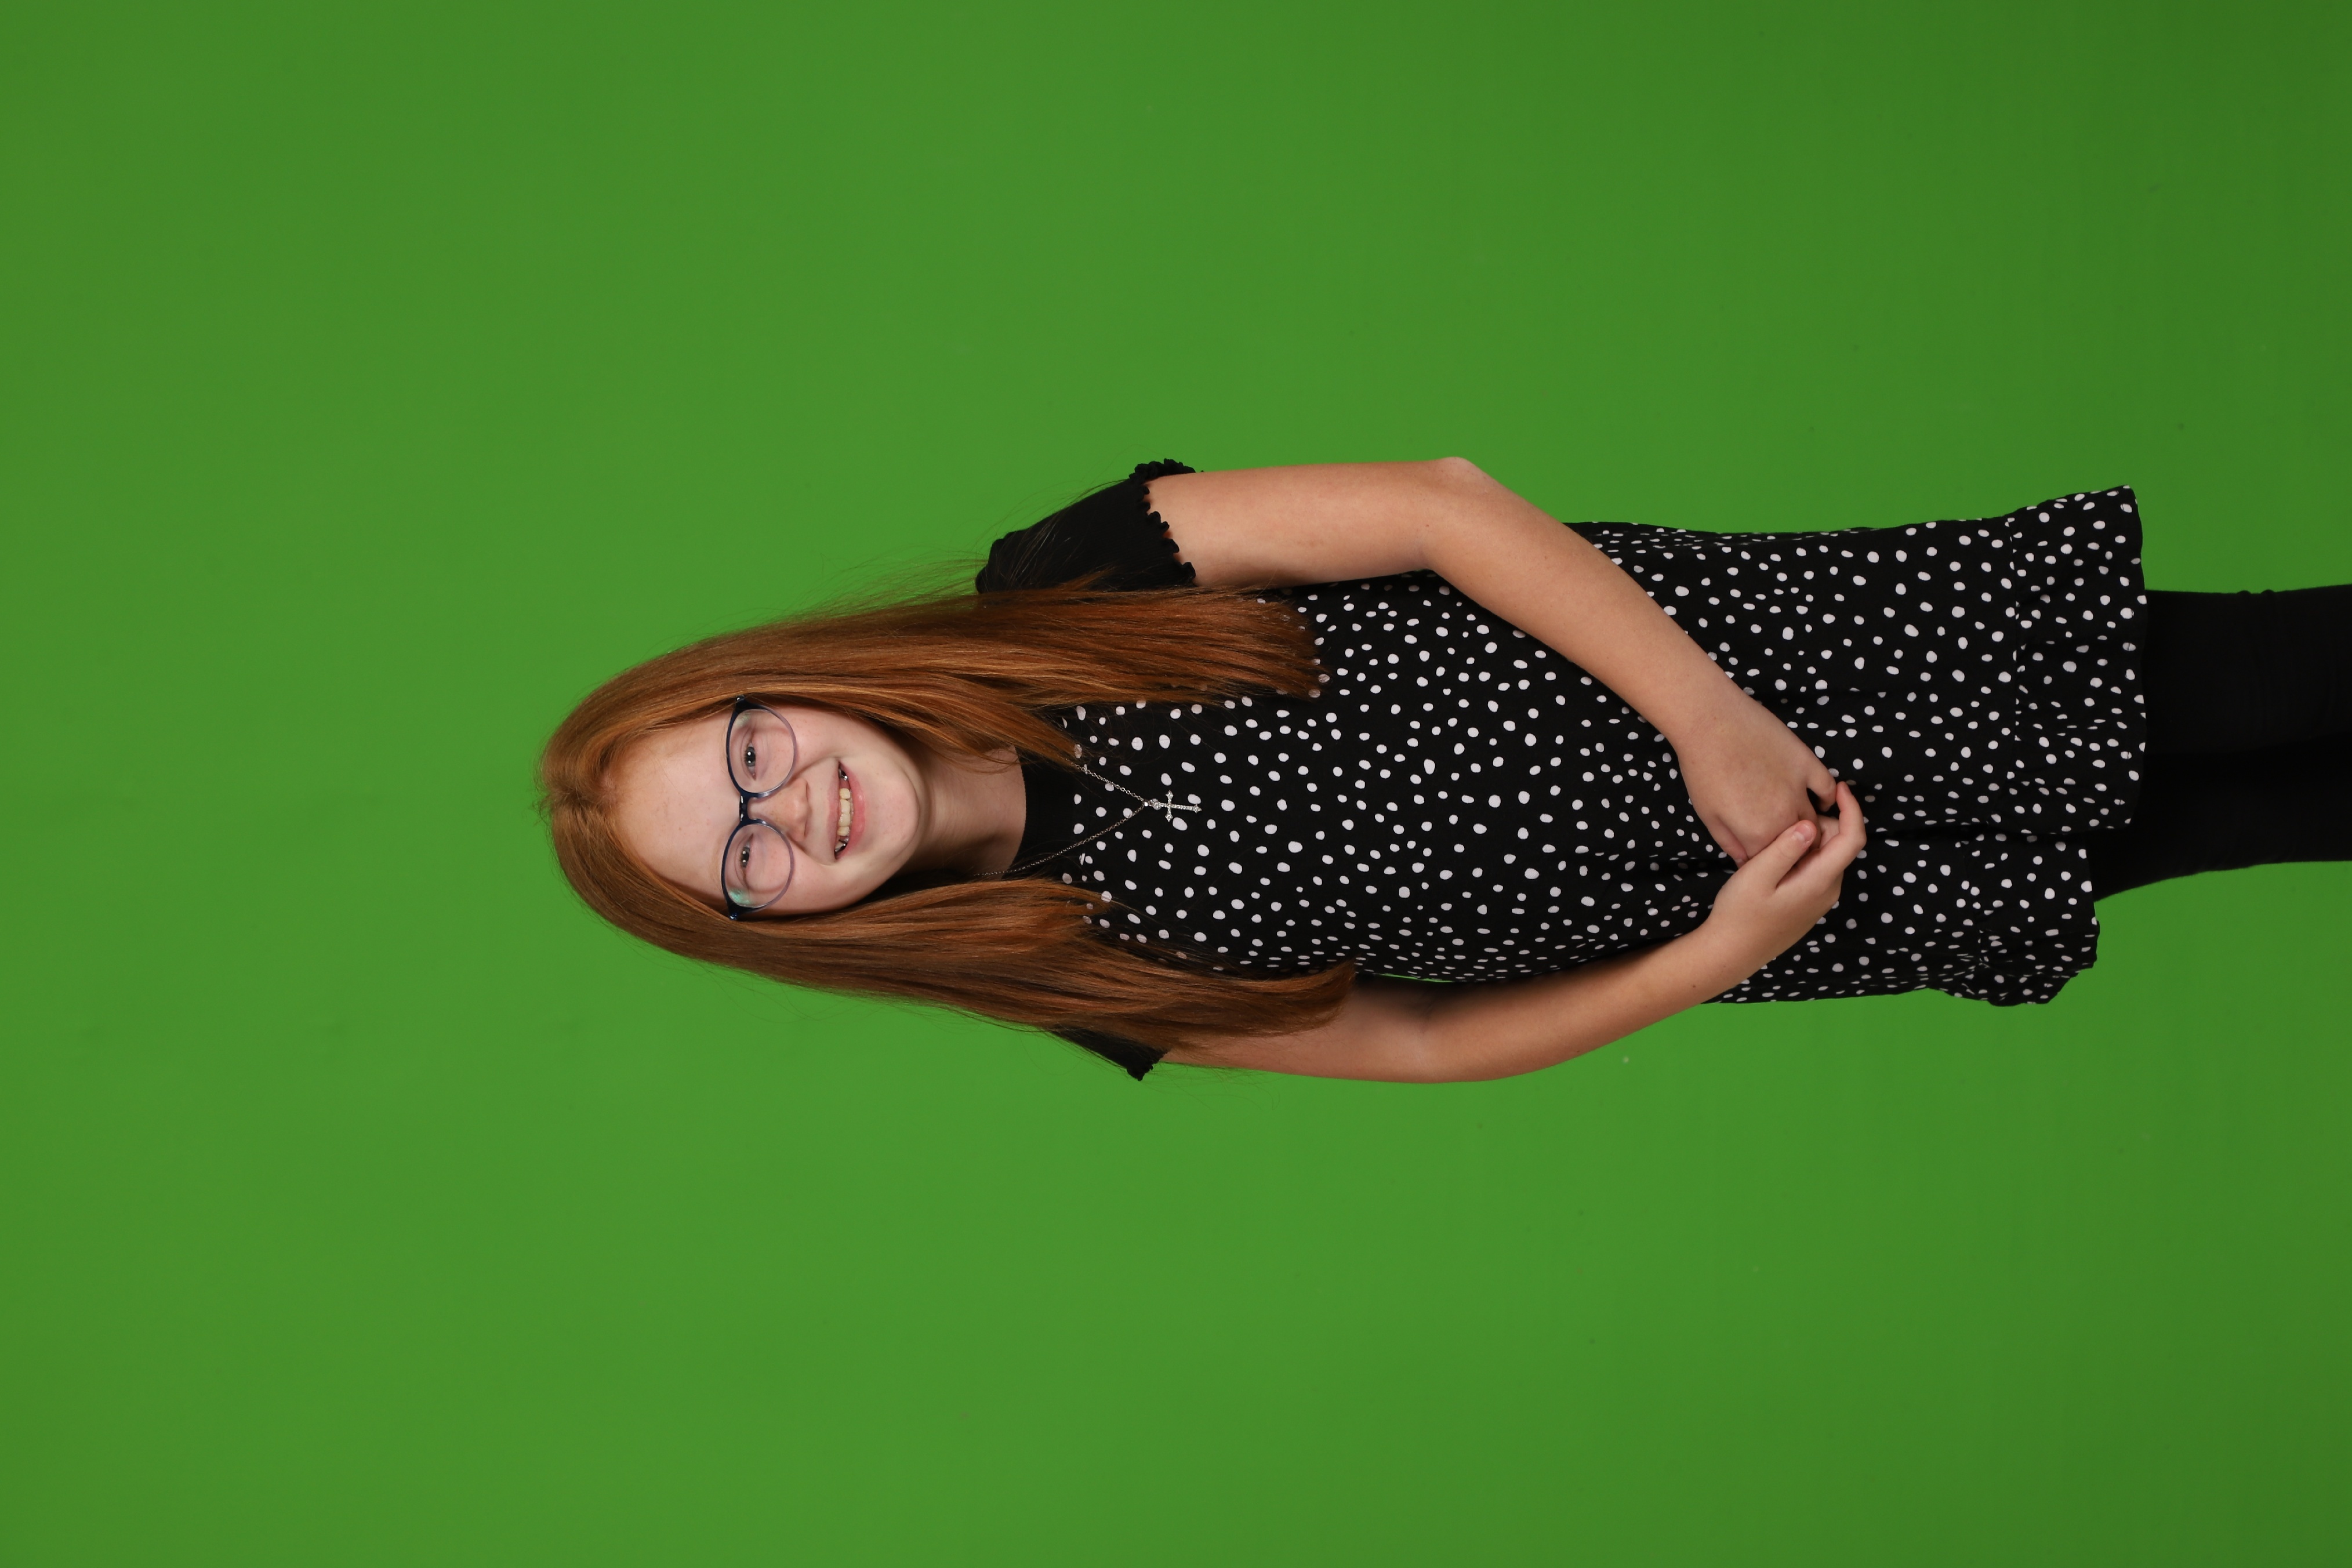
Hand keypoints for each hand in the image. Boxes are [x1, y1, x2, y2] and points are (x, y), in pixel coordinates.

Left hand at [1673, 693, 1840, 864]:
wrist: (1710, 721)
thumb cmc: (1702, 768)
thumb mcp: (1708, 815)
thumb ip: (1731, 844)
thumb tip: (1746, 862)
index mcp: (1757, 835)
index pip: (1772, 861)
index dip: (1766, 858)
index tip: (1762, 850)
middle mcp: (1784, 818)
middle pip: (1799, 845)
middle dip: (1790, 847)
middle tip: (1776, 834)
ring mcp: (1799, 790)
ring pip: (1815, 821)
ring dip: (1807, 826)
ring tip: (1793, 820)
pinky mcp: (1808, 764)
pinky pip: (1829, 790)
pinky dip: (1827, 799)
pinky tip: (1818, 800)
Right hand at [1702, 780, 1867, 968]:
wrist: (1732, 952)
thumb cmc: (1740, 914)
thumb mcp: (1756, 875)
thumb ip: (1784, 848)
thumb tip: (1810, 824)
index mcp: (1821, 881)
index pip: (1853, 839)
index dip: (1852, 809)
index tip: (1839, 788)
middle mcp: (1829, 890)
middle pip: (1841, 844)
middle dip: (1824, 821)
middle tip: (1789, 813)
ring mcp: (1821, 898)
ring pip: (1828, 856)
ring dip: (1812, 838)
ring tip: (1779, 832)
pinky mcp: (1810, 902)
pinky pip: (1818, 868)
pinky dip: (1806, 852)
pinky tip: (1779, 853)